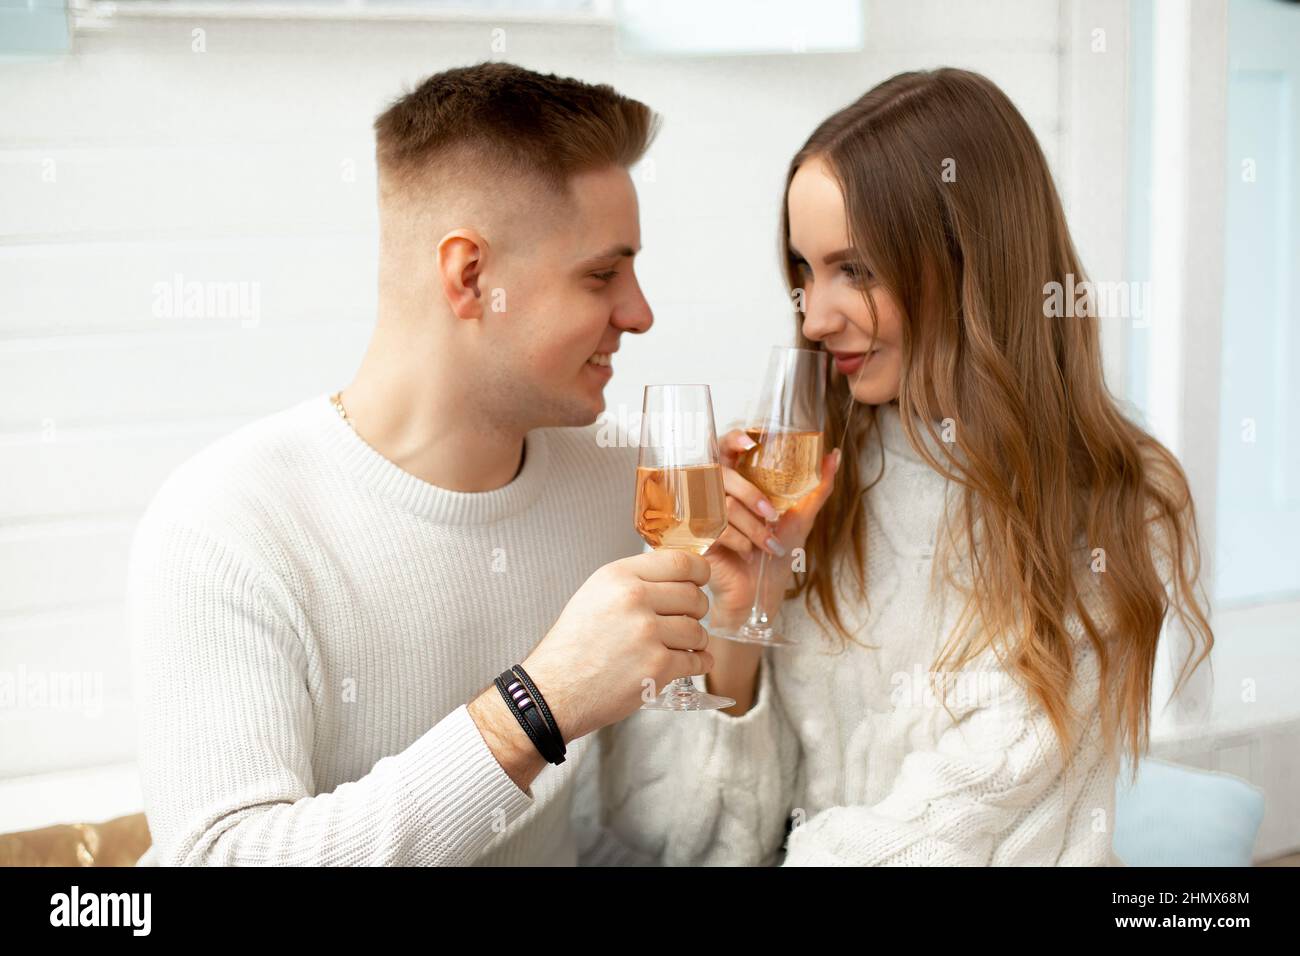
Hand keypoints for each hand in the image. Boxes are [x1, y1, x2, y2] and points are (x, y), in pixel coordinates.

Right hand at [517, 549, 714, 741]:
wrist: (555, 690)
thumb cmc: (573, 645)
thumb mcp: (595, 594)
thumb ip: (634, 580)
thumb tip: (676, 576)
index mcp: (619, 577)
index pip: (680, 561)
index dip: (699, 571)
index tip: (700, 580)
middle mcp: (634, 600)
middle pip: (694, 596)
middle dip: (697, 610)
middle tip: (687, 619)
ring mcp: (647, 634)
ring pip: (698, 630)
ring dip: (696, 640)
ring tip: (680, 646)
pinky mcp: (657, 667)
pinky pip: (697, 660)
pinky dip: (698, 663)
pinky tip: (690, 662)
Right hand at [705, 429, 840, 628]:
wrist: (759, 594)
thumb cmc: (775, 555)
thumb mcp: (800, 517)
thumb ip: (816, 486)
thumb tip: (835, 455)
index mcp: (736, 481)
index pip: (726, 446)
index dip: (734, 439)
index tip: (753, 442)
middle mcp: (715, 492)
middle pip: (723, 473)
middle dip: (751, 493)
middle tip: (772, 514)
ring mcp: (701, 513)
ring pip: (725, 504)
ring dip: (753, 527)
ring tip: (768, 544)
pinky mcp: (695, 536)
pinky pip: (717, 528)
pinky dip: (740, 542)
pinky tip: (747, 553)